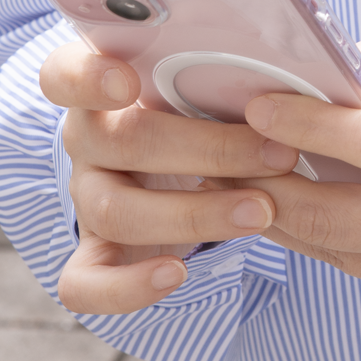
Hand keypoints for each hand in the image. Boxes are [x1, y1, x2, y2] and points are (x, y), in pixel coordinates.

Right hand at [40, 41, 298, 313]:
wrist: (186, 171)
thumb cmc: (209, 117)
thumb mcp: (216, 90)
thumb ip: (232, 82)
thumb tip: (296, 83)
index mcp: (103, 88)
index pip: (65, 74)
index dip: (88, 78)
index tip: (128, 82)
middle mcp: (86, 142)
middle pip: (119, 141)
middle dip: (208, 150)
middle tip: (279, 155)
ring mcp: (87, 200)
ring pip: (113, 212)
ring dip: (193, 214)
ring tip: (261, 212)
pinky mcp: (94, 255)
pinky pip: (84, 284)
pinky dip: (127, 286)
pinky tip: (177, 276)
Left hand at [244, 27, 360, 335]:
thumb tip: (340, 59)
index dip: (311, 125)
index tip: (258, 105)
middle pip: (338, 217)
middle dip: (270, 186)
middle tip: (224, 156)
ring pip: (340, 253)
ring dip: (292, 215)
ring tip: (256, 178)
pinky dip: (339, 245)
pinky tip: (325, 212)